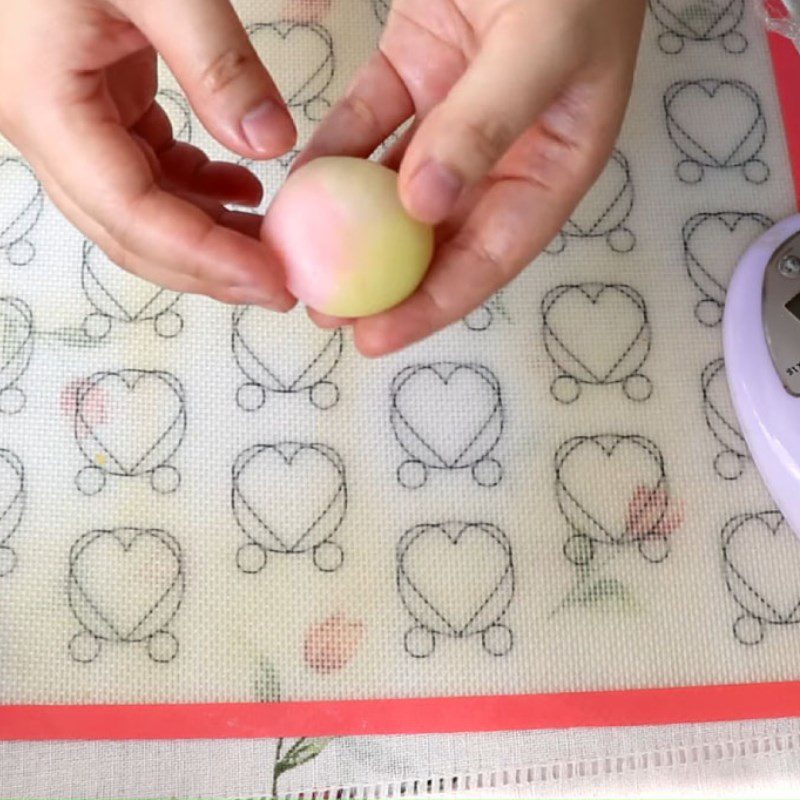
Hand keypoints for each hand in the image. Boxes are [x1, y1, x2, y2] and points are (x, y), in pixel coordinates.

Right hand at [0, 0, 296, 309]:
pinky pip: (148, 173)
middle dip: (209, 269)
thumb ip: (217, 60)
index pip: (130, 212)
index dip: (205, 256)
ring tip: (274, 247)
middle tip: (282, 287)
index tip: (272, 278)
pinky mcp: (96, 109)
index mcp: (45, 105)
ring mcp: (68, 123)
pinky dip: (198, 193)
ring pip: (140, 212)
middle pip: (130, 232)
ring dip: (208, 238)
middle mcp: (47, 129)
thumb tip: (271, 144)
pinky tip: (245, 191)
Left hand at [297, 0, 645, 354]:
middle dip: (383, 282)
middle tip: (325, 311)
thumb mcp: (539, 45)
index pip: (491, 254)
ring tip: (302, 262)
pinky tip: (297, 183)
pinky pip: (368, 124)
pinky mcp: (416, 71)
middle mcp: (504, 150)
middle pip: (439, 238)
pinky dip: (335, 153)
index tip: (373, 337)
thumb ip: (485, 126)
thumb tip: (423, 209)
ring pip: (397, 189)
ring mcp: (456, 114)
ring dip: (350, 227)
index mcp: (554, 162)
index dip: (433, 304)